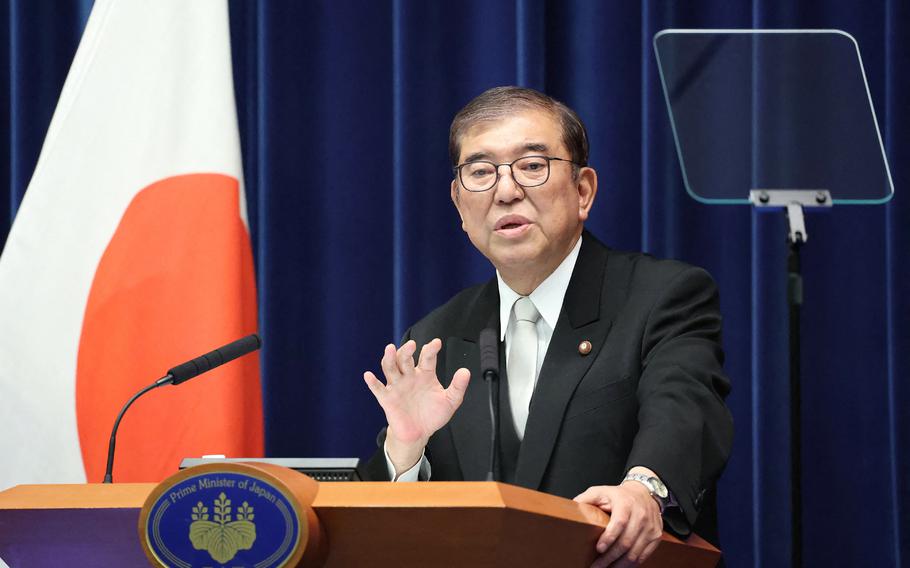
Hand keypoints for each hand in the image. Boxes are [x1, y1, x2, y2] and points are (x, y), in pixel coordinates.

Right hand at [363, 339, 469, 473]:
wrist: (419, 433)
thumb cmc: (432, 415)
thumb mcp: (450, 401)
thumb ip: (458, 386)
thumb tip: (466, 372)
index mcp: (425, 374)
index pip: (427, 358)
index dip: (431, 349)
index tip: (436, 343)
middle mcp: (409, 377)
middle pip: (405, 359)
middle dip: (407, 351)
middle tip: (412, 345)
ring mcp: (397, 386)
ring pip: (391, 368)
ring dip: (389, 358)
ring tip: (390, 349)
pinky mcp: (388, 399)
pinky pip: (378, 389)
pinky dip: (373, 382)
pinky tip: (369, 375)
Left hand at [574, 482, 662, 566]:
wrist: (644, 493)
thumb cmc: (619, 495)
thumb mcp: (601, 491)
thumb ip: (586, 499)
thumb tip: (571, 508)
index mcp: (626, 504)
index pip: (620, 523)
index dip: (609, 537)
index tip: (598, 548)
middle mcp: (641, 515)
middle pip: (626, 542)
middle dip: (609, 558)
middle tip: (596, 566)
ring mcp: (650, 528)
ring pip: (635, 553)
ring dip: (619, 565)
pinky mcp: (655, 537)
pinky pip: (643, 556)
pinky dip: (630, 565)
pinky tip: (619, 567)